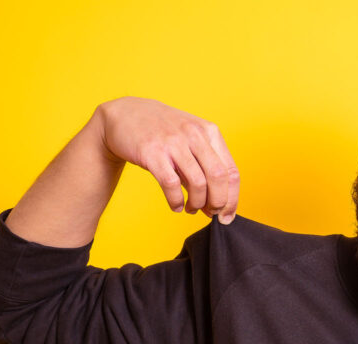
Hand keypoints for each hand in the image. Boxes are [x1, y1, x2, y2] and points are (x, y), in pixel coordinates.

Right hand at [96, 96, 239, 222]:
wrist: (125, 114)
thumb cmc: (162, 131)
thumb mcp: (191, 139)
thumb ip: (205, 166)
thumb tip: (216, 203)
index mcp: (209, 132)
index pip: (231, 171)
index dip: (232, 198)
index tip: (227, 215)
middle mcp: (194, 134)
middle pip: (218, 178)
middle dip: (218, 202)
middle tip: (210, 213)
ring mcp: (173, 142)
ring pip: (198, 183)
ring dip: (197, 203)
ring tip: (191, 208)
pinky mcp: (152, 152)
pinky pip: (172, 184)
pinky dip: (176, 201)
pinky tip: (176, 205)